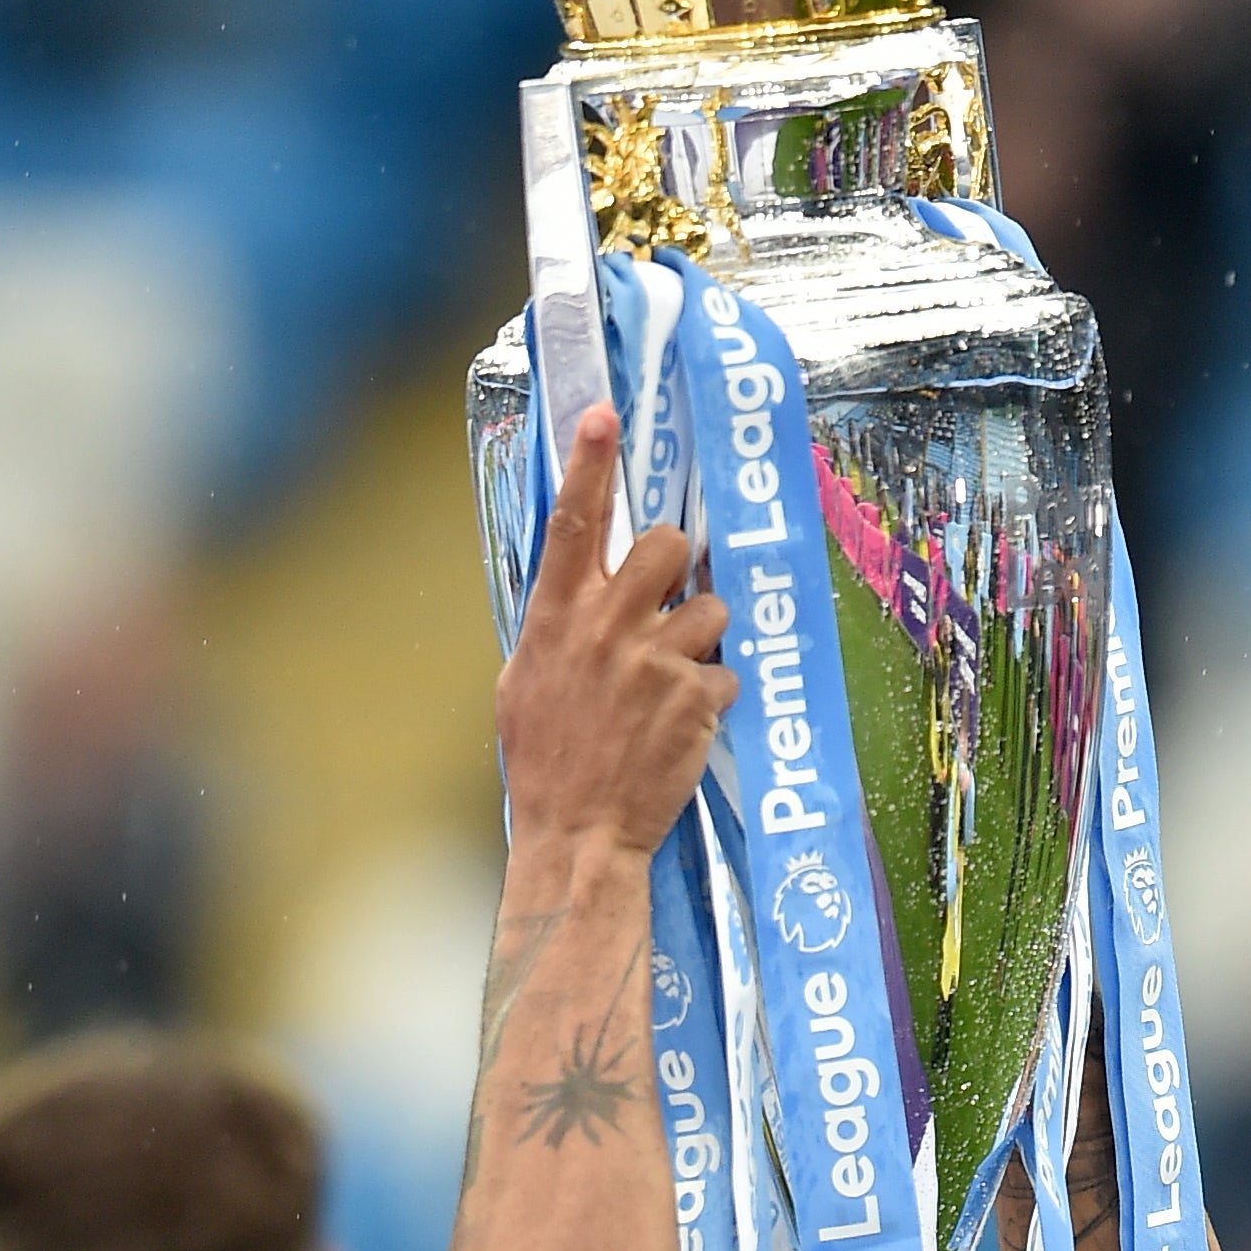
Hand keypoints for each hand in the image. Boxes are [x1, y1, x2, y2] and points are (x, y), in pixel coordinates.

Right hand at [496, 406, 731, 862]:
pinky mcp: (694, 697)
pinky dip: (713, 699)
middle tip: (671, 603)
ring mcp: (653, 660)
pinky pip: (725, 673)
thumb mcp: (525, 684)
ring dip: (705, 639)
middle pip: (666, 544)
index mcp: (556, 618)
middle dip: (679, 566)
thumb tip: (578, 597)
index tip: (604, 415)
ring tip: (678, 682)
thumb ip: (556, 630)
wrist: (577, 835)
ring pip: (711, 607)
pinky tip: (685, 727)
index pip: (574, 522)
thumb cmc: (546, 763)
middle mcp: (604, 627)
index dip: (589, 463)